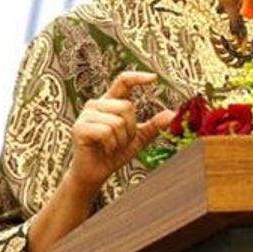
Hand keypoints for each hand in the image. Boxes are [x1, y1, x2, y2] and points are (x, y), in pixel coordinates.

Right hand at [65, 71, 173, 194]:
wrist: (95, 174)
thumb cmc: (113, 154)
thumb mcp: (138, 138)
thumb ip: (153, 125)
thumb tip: (172, 114)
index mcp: (109, 102)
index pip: (123, 81)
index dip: (138, 77)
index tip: (154, 78)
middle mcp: (96, 104)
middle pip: (126, 106)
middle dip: (130, 129)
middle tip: (121, 142)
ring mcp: (86, 115)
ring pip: (117, 121)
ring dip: (121, 140)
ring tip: (112, 147)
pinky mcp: (80, 128)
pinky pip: (106, 132)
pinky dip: (111, 145)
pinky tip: (104, 149)